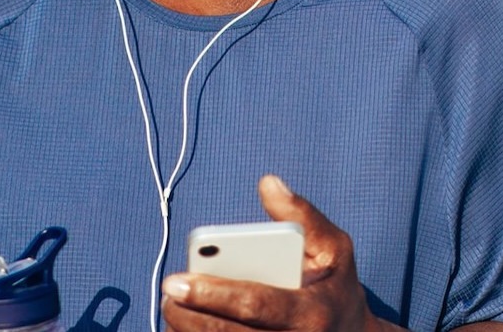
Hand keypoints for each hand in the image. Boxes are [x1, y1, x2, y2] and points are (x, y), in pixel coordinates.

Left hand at [160, 175, 389, 331]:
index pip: (255, 304)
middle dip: (188, 314)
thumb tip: (268, 184)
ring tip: (174, 307)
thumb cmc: (334, 287)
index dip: (212, 293)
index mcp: (311, 313)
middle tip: (168, 292)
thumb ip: (303, 216)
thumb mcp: (334, 249)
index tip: (177, 281)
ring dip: (187, 329)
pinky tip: (187, 325)